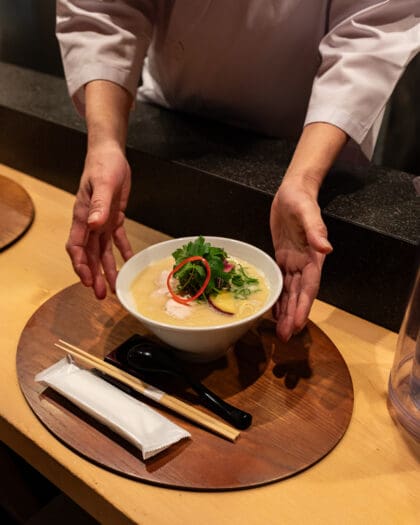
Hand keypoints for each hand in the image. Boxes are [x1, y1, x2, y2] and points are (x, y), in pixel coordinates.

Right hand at [66, 144, 132, 298]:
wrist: (110, 154)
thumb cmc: (103, 166)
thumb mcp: (103, 184)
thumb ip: (98, 205)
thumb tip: (93, 224)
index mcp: (82, 216)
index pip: (77, 246)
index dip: (81, 265)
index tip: (87, 280)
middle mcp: (90, 223)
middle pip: (90, 255)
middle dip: (94, 275)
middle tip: (101, 295)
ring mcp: (101, 221)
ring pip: (103, 252)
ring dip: (107, 269)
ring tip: (112, 288)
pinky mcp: (114, 218)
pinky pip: (117, 239)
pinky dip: (122, 252)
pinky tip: (127, 263)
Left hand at [270, 176, 332, 341]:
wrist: (292, 191)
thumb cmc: (300, 200)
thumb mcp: (307, 212)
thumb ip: (316, 230)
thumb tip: (326, 249)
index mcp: (313, 256)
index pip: (309, 287)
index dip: (304, 306)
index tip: (299, 324)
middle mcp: (304, 263)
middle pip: (299, 295)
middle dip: (293, 316)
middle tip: (285, 336)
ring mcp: (293, 262)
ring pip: (290, 292)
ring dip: (286, 312)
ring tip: (280, 331)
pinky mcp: (282, 258)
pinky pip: (281, 282)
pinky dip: (278, 297)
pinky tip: (273, 311)